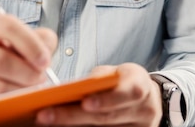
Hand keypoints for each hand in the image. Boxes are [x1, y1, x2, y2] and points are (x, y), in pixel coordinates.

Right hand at [0, 13, 56, 106]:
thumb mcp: (11, 40)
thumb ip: (35, 38)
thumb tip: (47, 45)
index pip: (6, 26)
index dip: (30, 44)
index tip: (45, 60)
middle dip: (26, 72)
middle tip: (40, 79)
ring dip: (18, 90)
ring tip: (30, 90)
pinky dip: (4, 103)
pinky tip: (13, 98)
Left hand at [35, 63, 161, 125]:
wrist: (148, 100)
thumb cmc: (125, 82)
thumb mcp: (116, 73)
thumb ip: (98, 79)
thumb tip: (70, 88)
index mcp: (140, 85)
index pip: (127, 93)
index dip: (106, 99)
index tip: (84, 102)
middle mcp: (144, 110)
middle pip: (107, 117)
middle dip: (73, 116)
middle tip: (46, 115)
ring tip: (47, 122)